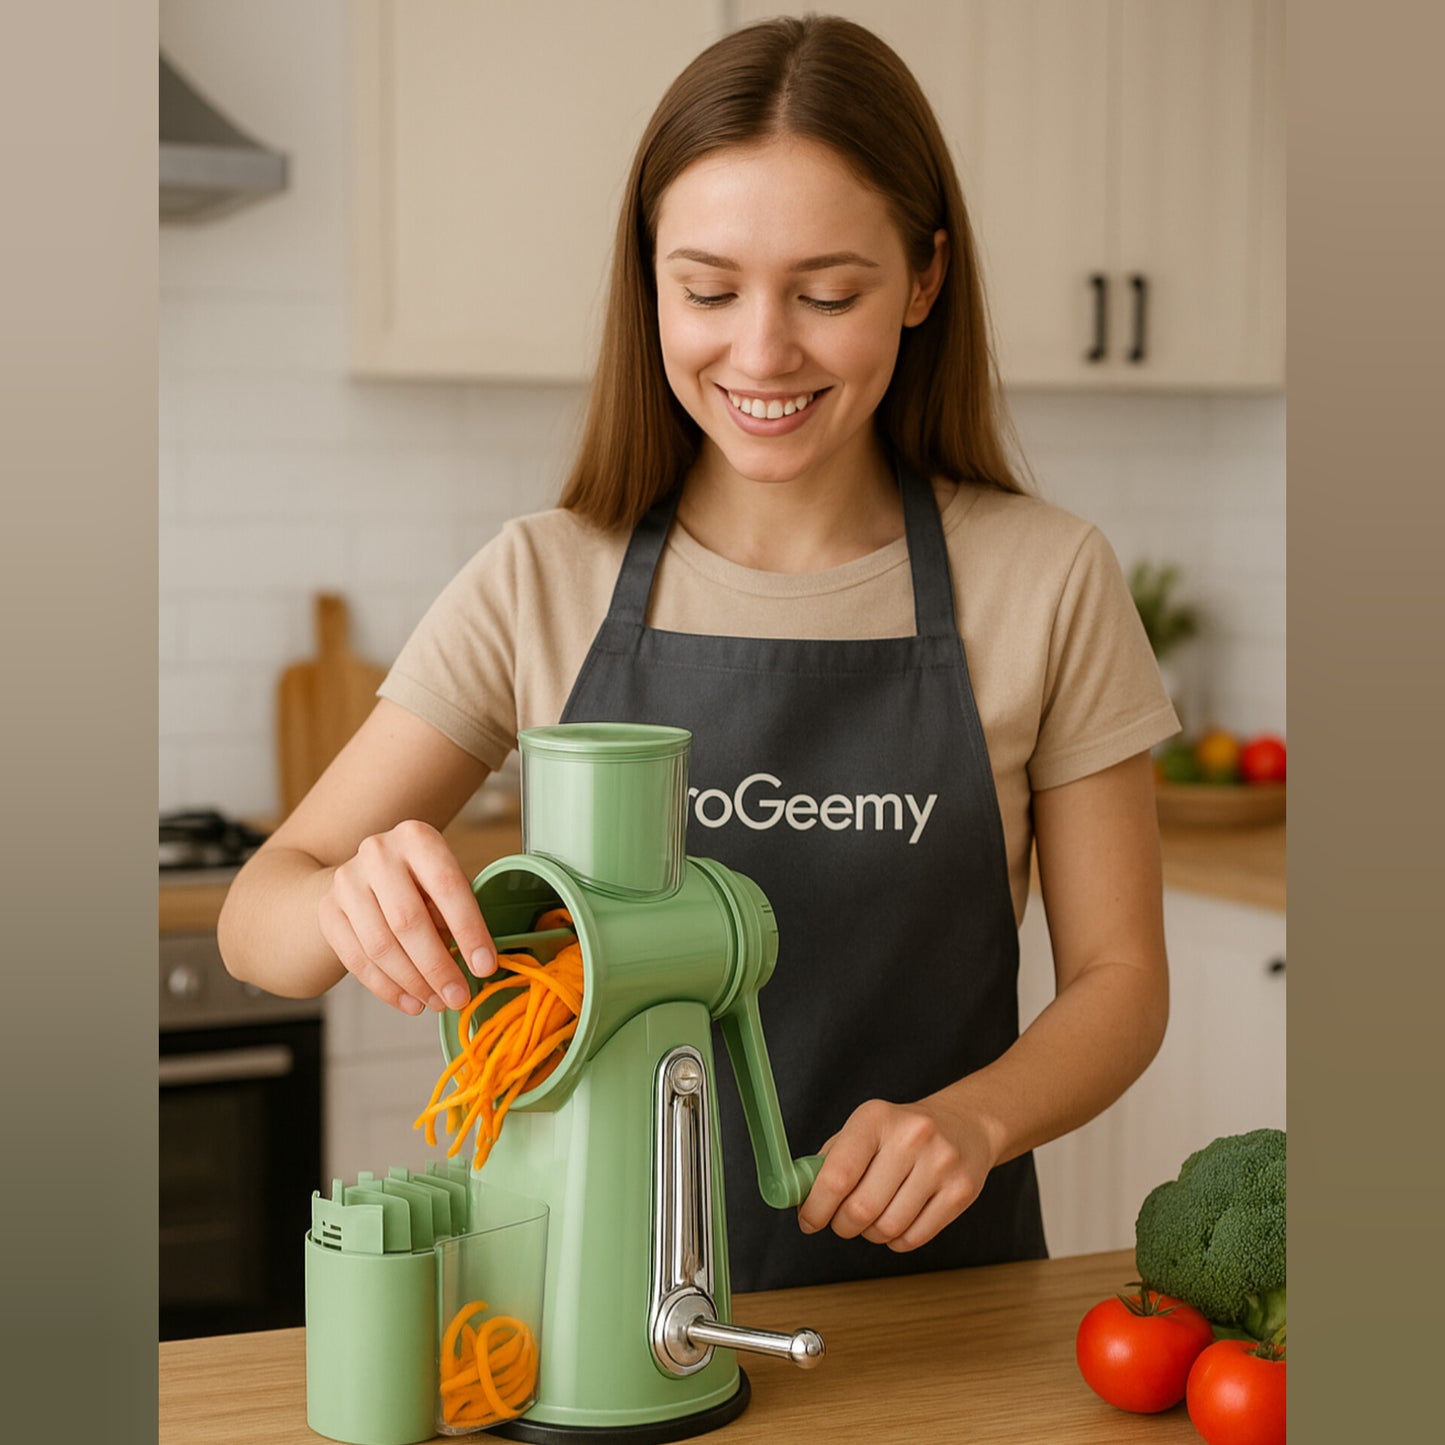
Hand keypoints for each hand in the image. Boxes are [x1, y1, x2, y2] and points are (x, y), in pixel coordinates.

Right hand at [317, 819, 496, 1014]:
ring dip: (413, 983)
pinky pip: (357, 960)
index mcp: (417, 838)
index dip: (469, 931)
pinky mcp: (329, 911)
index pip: (448, 887)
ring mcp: (346, 881)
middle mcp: (378, 853)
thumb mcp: (444, 883)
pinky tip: (410, 1002)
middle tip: (458, 997)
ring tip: (436, 1002)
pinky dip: (387, 988)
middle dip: (438, 967)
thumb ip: (457, 915)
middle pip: (408, 921)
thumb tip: (476, 966)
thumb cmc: (419, 881)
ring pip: (380, 945)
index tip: (485, 967)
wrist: (364, 873)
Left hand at [796, 1097, 997, 1251]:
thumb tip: (800, 1200)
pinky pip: (914, 1238)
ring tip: (874, 1216)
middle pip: (861, 1209)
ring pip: (887, 1228)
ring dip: (871, 1233)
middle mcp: (911, 1137)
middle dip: (842, 1225)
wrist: (964, 1124)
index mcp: (876, 1117)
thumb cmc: (901, 1132)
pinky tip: (898, 1219)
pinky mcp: (961, 1191)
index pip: (837, 1176)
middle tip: (842, 1221)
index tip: (809, 1221)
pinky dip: (896, 1240)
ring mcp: (940, 1164)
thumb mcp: (863, 1130)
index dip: (816, 1208)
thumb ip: (828, 1163)